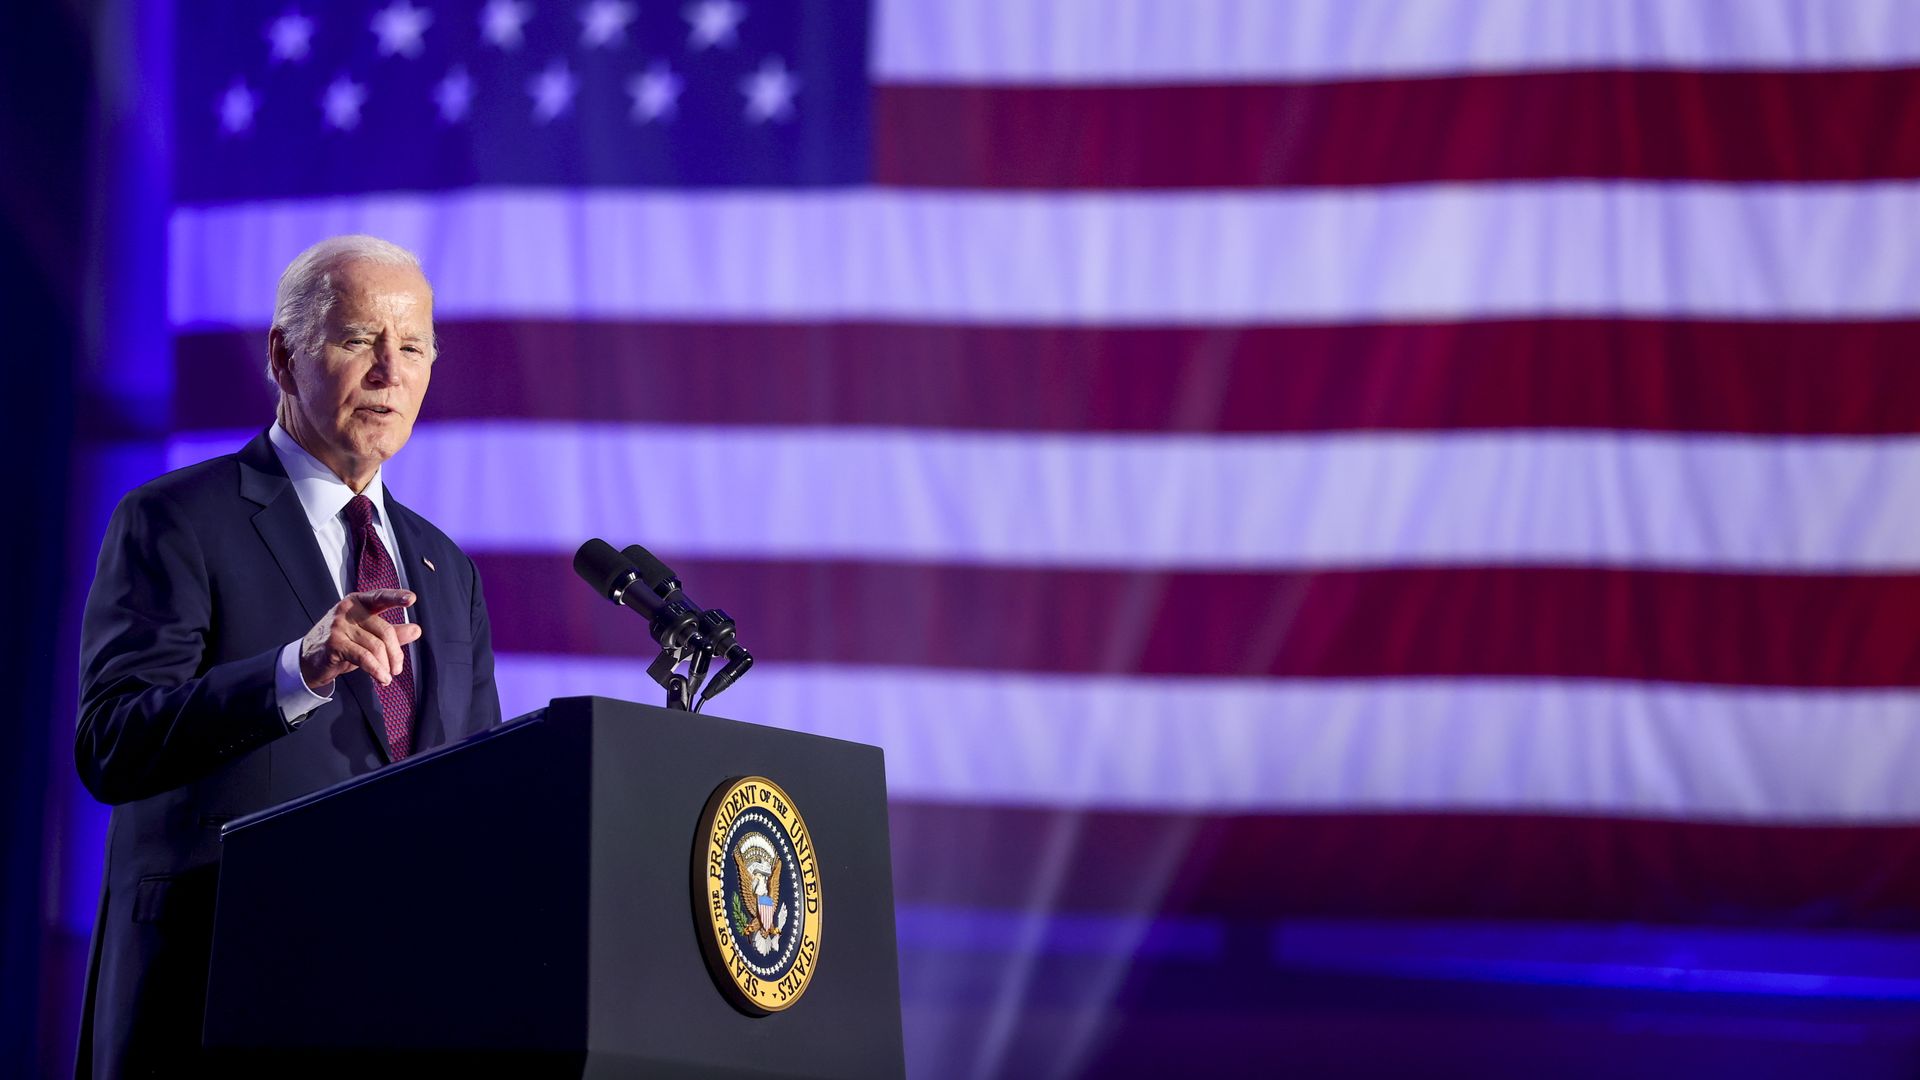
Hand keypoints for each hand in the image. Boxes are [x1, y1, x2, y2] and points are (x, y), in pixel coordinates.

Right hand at [299, 589, 420, 689]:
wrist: (309, 660)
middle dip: (395, 653)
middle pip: (384, 630)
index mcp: (359, 602)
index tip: (412, 599)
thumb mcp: (368, 635)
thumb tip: (416, 630)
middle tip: (397, 668)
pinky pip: (363, 657)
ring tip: (387, 677)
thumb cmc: (342, 643)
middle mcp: (348, 610)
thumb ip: (392, 632)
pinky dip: (376, 670)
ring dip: (385, 665)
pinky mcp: (334, 643)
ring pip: (375, 646)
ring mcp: (339, 625)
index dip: (396, 597)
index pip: (380, 597)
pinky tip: (382, 678)